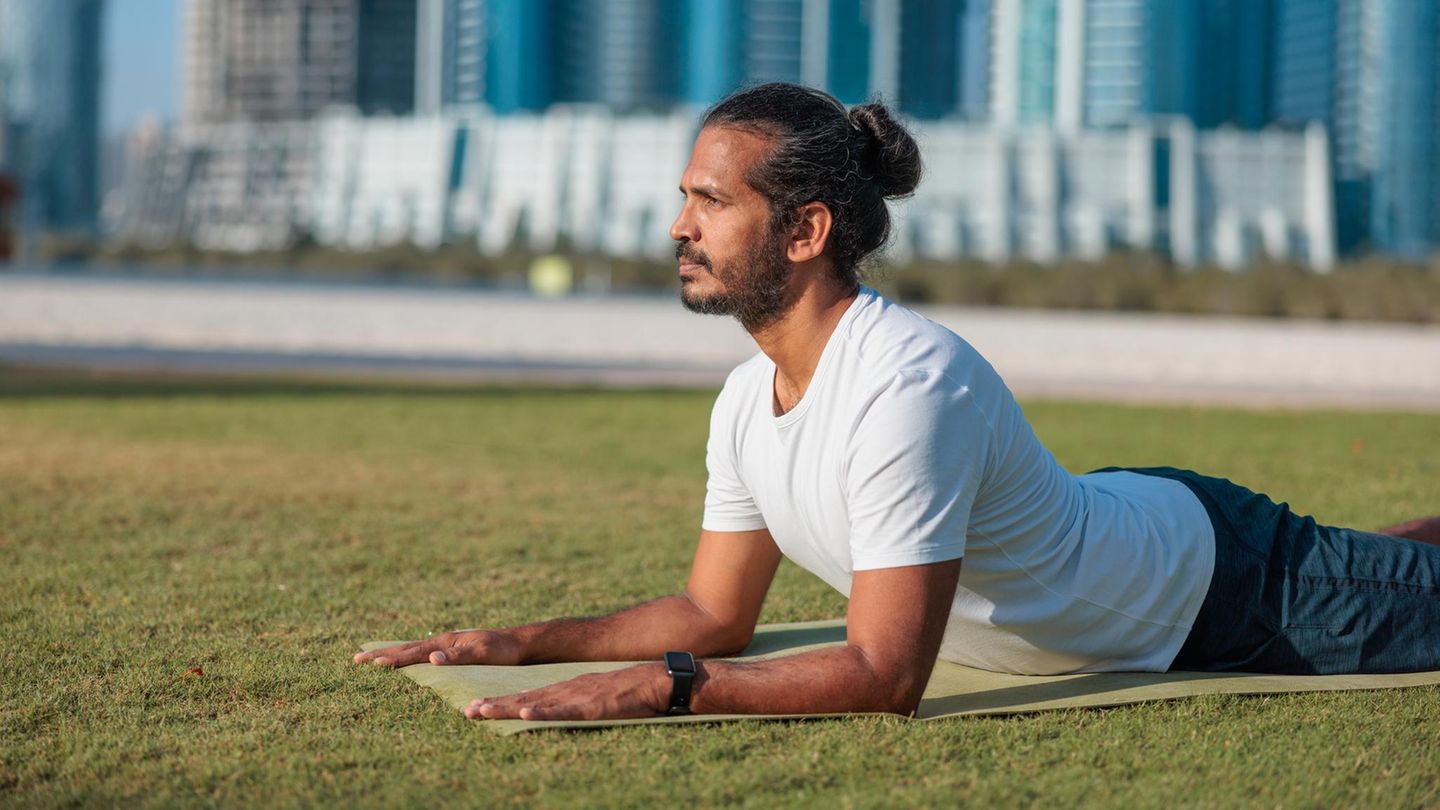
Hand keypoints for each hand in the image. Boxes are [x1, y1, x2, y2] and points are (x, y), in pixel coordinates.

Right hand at [353, 629, 524, 667]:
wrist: (519, 644)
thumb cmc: (503, 651)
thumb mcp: (482, 654)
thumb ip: (457, 657)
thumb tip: (431, 659)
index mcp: (445, 643)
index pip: (412, 653)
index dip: (391, 660)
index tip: (369, 664)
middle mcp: (441, 643)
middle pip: (405, 649)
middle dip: (381, 655)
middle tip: (355, 659)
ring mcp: (445, 646)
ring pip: (411, 650)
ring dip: (390, 655)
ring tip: (372, 658)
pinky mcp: (451, 651)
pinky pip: (421, 654)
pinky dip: (406, 656)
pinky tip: (405, 660)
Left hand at [465, 664, 668, 720]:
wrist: (660, 680)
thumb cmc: (633, 693)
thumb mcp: (598, 697)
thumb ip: (578, 704)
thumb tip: (560, 713)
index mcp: (569, 688)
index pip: (530, 695)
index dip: (503, 702)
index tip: (478, 707)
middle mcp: (568, 689)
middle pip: (526, 697)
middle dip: (495, 704)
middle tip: (468, 710)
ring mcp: (579, 696)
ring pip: (537, 702)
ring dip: (508, 706)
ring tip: (482, 711)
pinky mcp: (593, 705)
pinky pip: (564, 710)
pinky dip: (543, 711)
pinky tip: (524, 712)